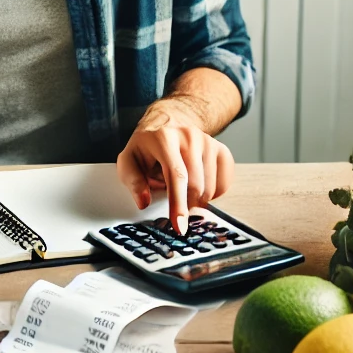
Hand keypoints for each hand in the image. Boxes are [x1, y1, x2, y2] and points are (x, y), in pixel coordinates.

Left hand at [116, 98, 234, 235]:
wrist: (167, 126)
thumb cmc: (146, 149)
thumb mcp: (128, 161)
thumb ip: (133, 181)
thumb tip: (144, 202)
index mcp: (165, 138)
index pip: (176, 175)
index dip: (178, 203)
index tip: (179, 226)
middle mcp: (190, 136)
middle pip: (197, 185)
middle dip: (187, 205)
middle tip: (176, 208)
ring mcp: (208, 141)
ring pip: (211, 187)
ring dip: (197, 199)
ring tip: (183, 190)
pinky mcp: (221, 149)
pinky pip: (224, 183)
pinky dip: (212, 193)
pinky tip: (198, 185)